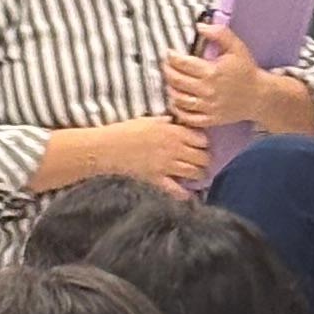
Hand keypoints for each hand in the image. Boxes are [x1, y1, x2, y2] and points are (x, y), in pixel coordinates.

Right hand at [94, 113, 209, 190]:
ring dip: (199, 174)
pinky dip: (184, 194)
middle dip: (204, 159)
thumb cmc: (127, 130)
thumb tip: (178, 121)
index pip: (202, 139)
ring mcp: (167, 165)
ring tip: (198, 175)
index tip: (201, 145)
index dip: (203, 143)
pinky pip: (176, 189)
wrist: (109, 147)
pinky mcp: (157, 179)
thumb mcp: (150, 119)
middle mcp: (175, 149)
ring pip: (194, 172)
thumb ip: (167, 122)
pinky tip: (189, 194)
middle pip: (202, 157)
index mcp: (174, 132)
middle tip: (202, 161)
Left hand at [160, 19, 272, 130]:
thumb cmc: (246, 70)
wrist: (259, 95)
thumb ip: (219, 33)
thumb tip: (200, 26)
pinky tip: (176, 101)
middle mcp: (207, 90)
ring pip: (179, 100)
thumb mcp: (236, 47)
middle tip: (166, 65)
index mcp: (212, 72)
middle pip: (177, 81)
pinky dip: (178, 110)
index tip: (169, 53)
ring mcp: (208, 106)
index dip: (171, 57)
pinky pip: (187, 117)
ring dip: (170, 90)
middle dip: (168, 71)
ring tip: (170, 82)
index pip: (182, 64)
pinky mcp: (210, 119)